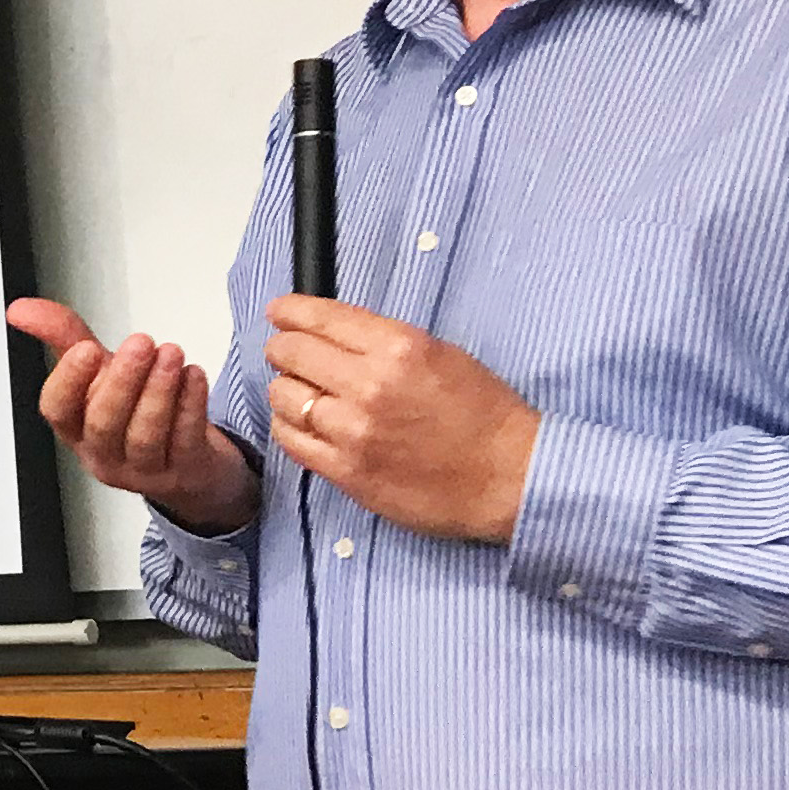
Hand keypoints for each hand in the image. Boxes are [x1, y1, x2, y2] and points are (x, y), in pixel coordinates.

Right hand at [6, 298, 257, 532]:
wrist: (186, 458)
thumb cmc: (133, 411)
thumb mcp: (97, 371)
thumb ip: (63, 336)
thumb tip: (19, 309)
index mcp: (75, 428)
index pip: (58, 410)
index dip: (69, 380)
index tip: (85, 348)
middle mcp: (104, 453)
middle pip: (104, 423)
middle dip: (123, 380)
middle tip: (141, 342)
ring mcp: (144, 468)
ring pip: (145, 434)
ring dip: (159, 389)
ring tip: (172, 353)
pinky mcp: (184, 471)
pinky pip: (185, 440)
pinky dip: (190, 404)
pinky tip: (193, 375)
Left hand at [264, 297, 539, 543]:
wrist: (509, 477)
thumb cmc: (484, 416)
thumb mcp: (440, 353)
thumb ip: (382, 342)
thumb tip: (334, 334)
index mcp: (398, 348)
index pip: (320, 318)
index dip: (290, 312)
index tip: (279, 312)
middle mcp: (370, 386)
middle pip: (291, 353)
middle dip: (283, 348)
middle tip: (285, 352)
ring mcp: (354, 431)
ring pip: (283, 396)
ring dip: (285, 390)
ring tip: (299, 393)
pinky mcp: (347, 472)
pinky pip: (292, 441)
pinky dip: (289, 427)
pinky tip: (302, 424)